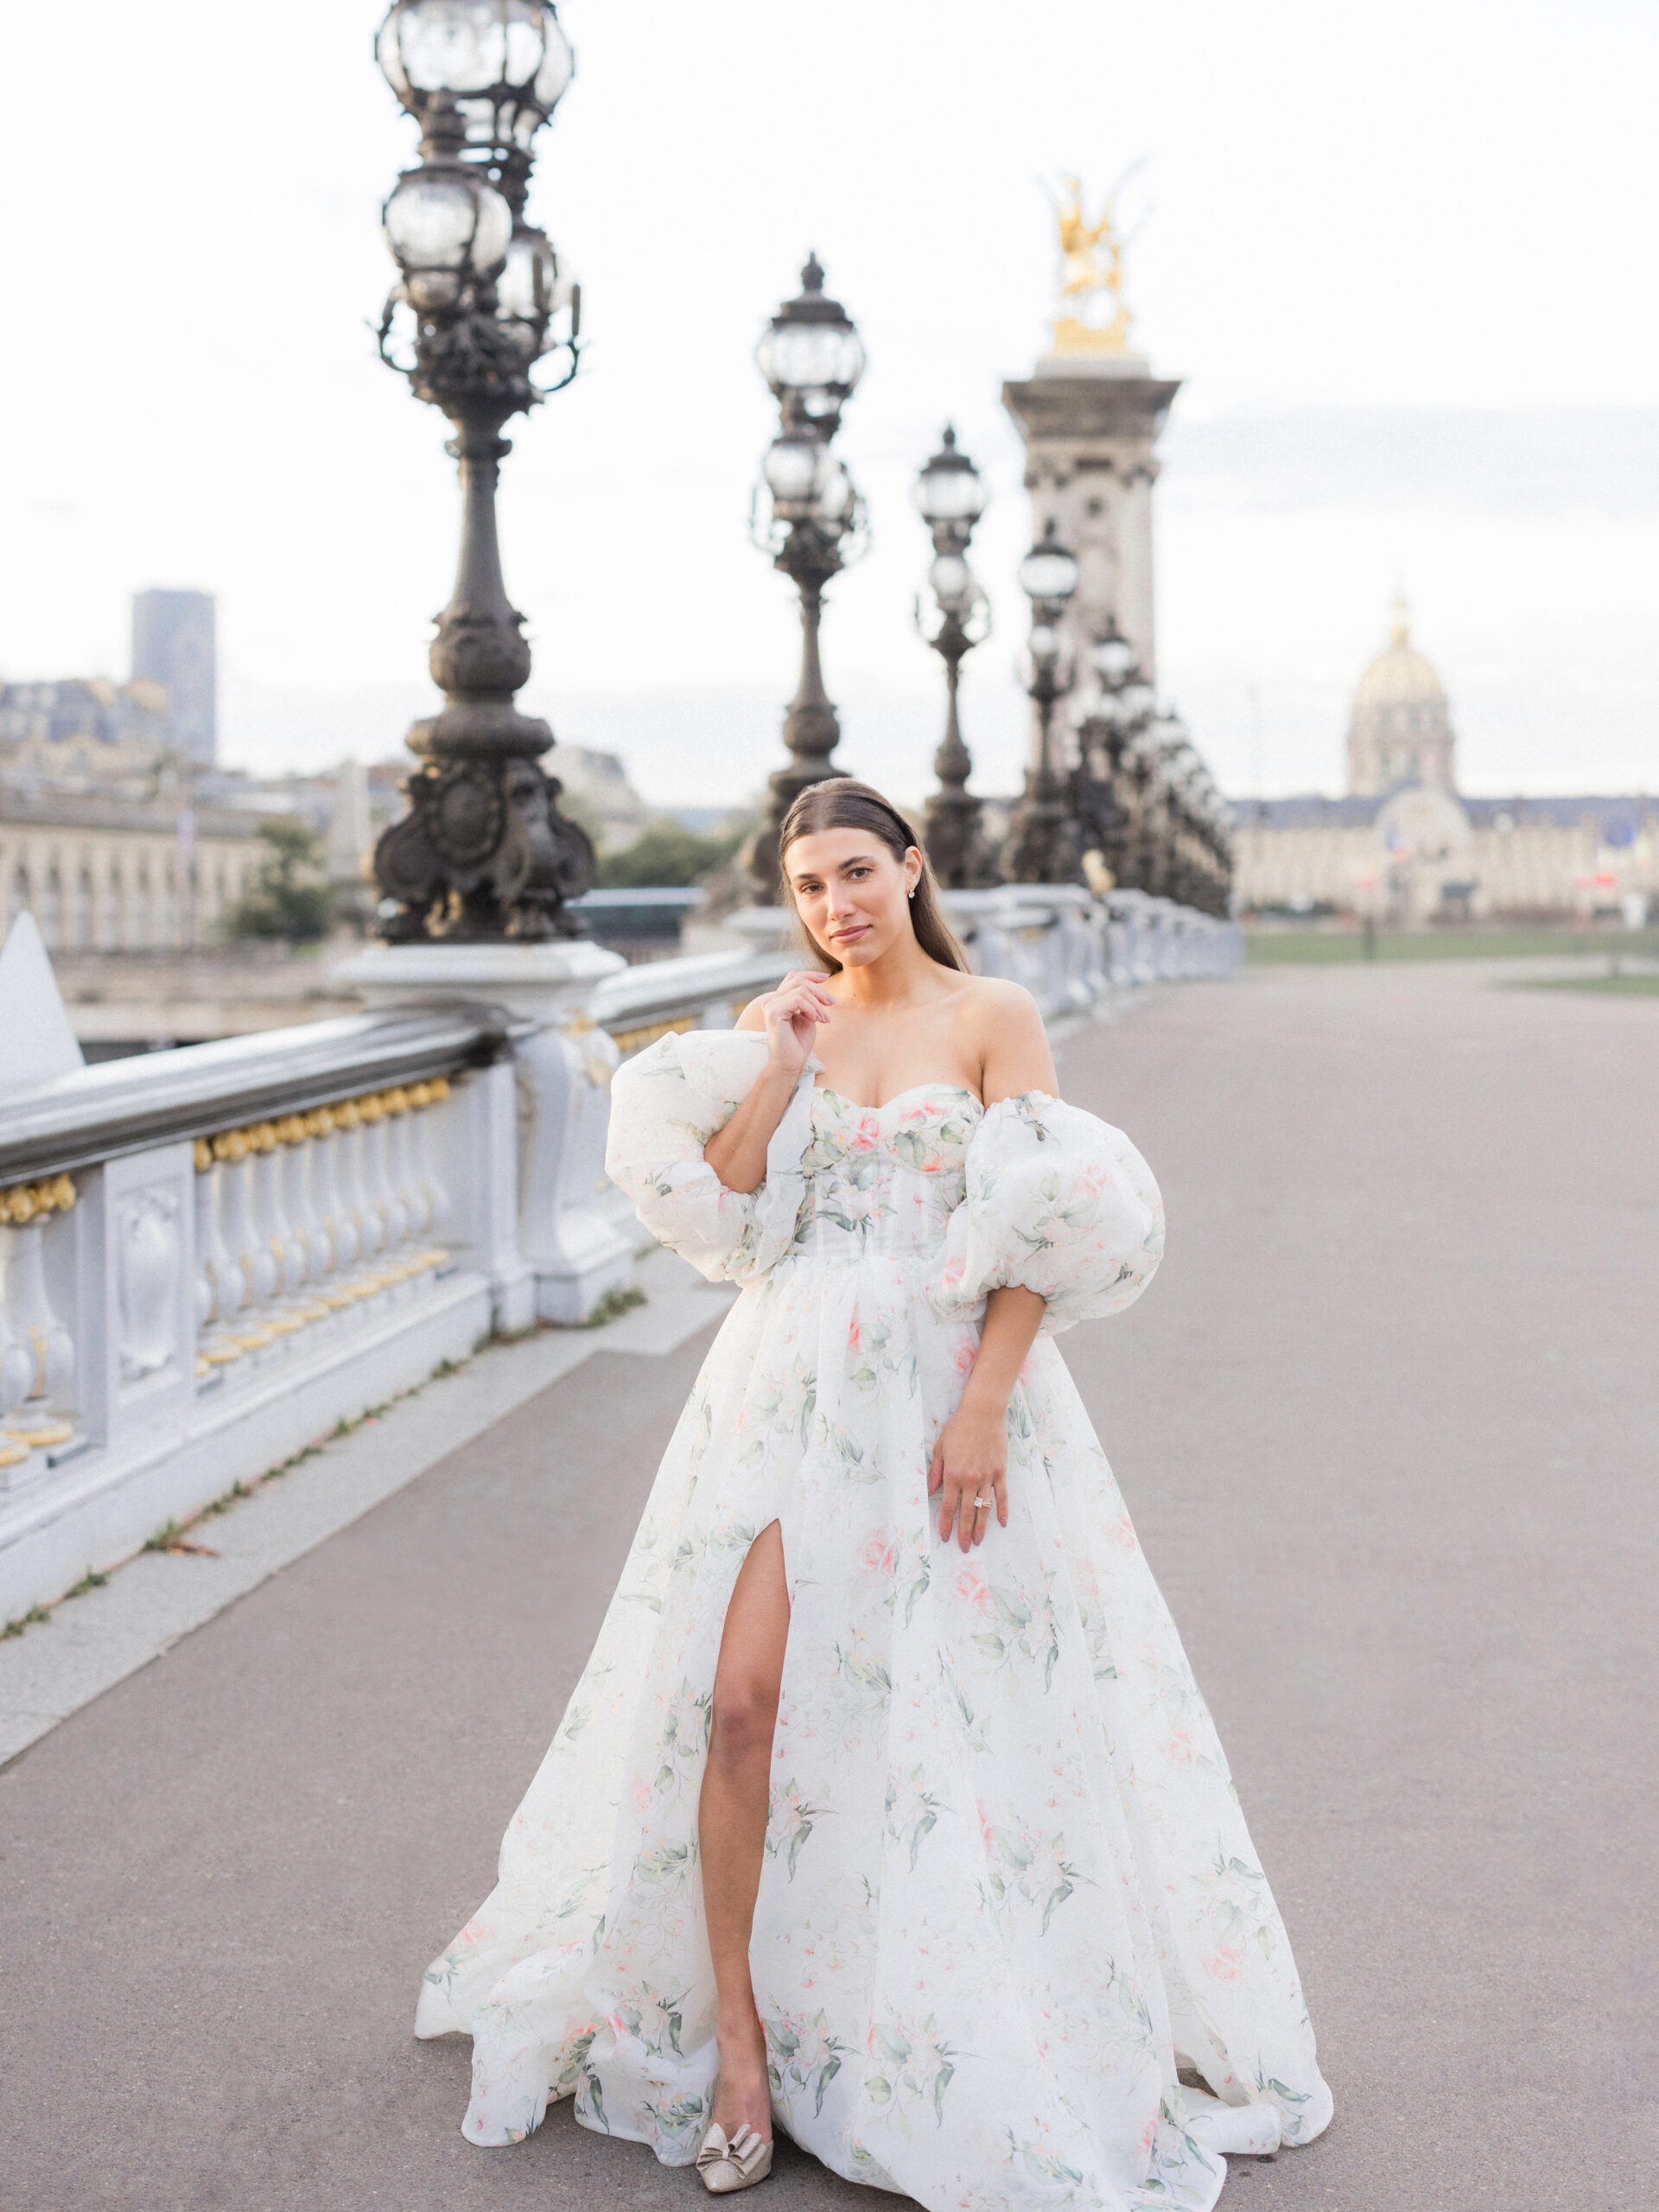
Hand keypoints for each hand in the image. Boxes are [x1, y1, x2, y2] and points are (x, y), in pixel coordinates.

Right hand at [756, 971, 835, 1076]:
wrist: (790, 1063)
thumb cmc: (799, 1043)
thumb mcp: (808, 1015)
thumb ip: (809, 999)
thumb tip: (820, 980)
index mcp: (779, 999)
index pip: (793, 977)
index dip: (811, 975)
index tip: (826, 977)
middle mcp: (771, 1000)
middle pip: (798, 980)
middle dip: (819, 991)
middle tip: (831, 1004)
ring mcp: (771, 1005)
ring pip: (800, 990)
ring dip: (817, 1004)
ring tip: (823, 1019)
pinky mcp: (773, 1013)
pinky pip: (797, 1000)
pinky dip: (811, 1008)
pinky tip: (815, 1020)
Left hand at [928, 1401, 1008, 1551]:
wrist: (982, 1413)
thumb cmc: (958, 1428)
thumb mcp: (940, 1448)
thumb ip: (936, 1472)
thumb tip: (930, 1492)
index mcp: (953, 1475)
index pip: (948, 1506)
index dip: (946, 1524)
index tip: (945, 1537)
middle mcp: (970, 1479)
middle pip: (967, 1512)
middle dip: (964, 1533)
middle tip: (964, 1548)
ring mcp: (987, 1477)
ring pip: (984, 1508)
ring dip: (982, 1527)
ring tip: (979, 1541)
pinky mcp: (1000, 1472)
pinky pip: (1002, 1496)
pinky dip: (1002, 1510)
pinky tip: (1002, 1523)